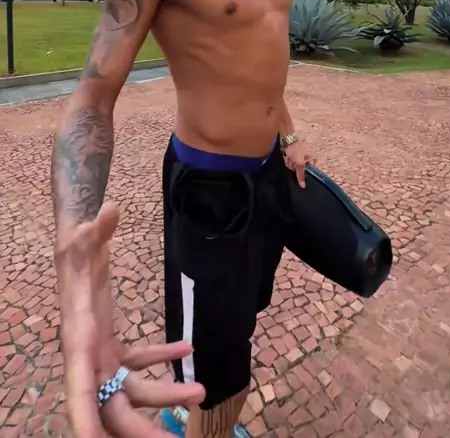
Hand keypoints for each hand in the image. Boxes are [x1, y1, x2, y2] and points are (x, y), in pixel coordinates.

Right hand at [55, 202, 204, 437]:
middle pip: (111, 406)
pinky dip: (162, 359)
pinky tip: (188, 351)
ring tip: (201, 390)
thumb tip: (110, 208)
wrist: (74, 251)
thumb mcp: (82, 237)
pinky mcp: (111, 347)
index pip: (79, 388)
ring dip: (165, 393)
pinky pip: (138, 363)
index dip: (85, 420)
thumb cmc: (75, 247)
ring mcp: (100, 356)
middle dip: (140, 428)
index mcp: (78, 340)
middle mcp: (87, 357)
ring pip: (131, 389)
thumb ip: (95, 228)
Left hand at [282, 140, 314, 187]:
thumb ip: (301, 175)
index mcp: (312, 159)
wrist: (286, 139)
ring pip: (295, 167)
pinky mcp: (293, 156)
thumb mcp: (299, 164)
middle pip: (301, 170)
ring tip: (289, 160)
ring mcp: (299, 157)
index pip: (310, 171)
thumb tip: (303, 186)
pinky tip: (286, 159)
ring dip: (291, 165)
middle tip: (293, 164)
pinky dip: (288, 162)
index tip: (299, 174)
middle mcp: (307, 158)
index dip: (304, 174)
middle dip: (295, 168)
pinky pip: (290, 163)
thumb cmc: (296, 151)